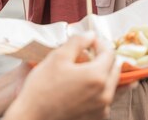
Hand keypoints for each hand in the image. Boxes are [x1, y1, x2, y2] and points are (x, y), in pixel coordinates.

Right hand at [4, 33, 120, 119]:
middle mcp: (105, 94)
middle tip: (90, 52)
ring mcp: (102, 109)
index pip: (109, 52)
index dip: (99, 43)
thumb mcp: (58, 57)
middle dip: (104, 58)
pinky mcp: (96, 117)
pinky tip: (88, 86)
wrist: (32, 116)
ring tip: (89, 68)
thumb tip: (90, 35)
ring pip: (112, 85)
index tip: (89, 41)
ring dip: (104, 73)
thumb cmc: (42, 87)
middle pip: (115, 68)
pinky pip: (106, 99)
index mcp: (97, 76)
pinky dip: (101, 89)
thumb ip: (77, 42)